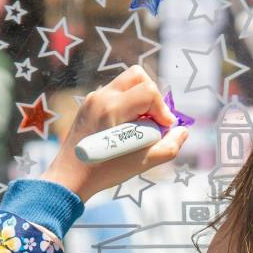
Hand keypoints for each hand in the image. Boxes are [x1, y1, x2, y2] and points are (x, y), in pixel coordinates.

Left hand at [40, 65, 189, 201]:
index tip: (164, 128)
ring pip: (126, 83)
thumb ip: (170, 146)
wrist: (70, 178)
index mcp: (112, 108)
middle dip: (153, 96)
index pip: (149, 92)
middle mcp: (101, 97)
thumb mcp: (143, 163)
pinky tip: (125, 129)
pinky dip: (127, 105)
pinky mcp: (88, 105)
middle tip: (153, 120)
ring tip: (140, 126)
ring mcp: (92, 99)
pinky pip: (115, 94)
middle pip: (138, 75)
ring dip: (140, 100)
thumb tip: (182, 131)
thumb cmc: (105, 171)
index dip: (163, 110)